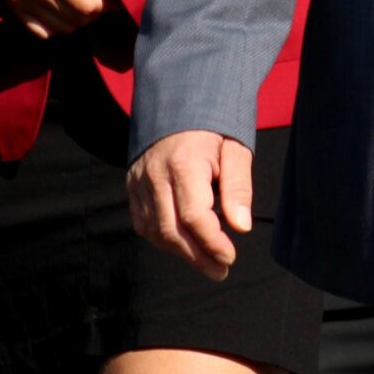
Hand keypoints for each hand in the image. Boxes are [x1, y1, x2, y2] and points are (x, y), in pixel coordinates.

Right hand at [0, 0, 107, 40]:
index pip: (89, 4)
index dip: (107, 3)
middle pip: (79, 19)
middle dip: (96, 10)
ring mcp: (26, 6)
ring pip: (64, 28)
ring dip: (79, 19)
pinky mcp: (17, 11)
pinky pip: (43, 33)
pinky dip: (58, 27)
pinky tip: (63, 10)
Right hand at [129, 130, 254, 278]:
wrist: (179, 103)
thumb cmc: (213, 129)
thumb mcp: (235, 149)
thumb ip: (238, 187)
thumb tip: (241, 227)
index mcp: (184, 163)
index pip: (194, 216)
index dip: (212, 242)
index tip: (230, 256)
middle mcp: (155, 174)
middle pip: (171, 230)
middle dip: (198, 256)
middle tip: (220, 270)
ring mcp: (139, 181)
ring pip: (155, 231)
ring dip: (181, 251)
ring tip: (207, 260)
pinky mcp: (132, 185)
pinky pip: (143, 223)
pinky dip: (163, 239)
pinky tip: (184, 243)